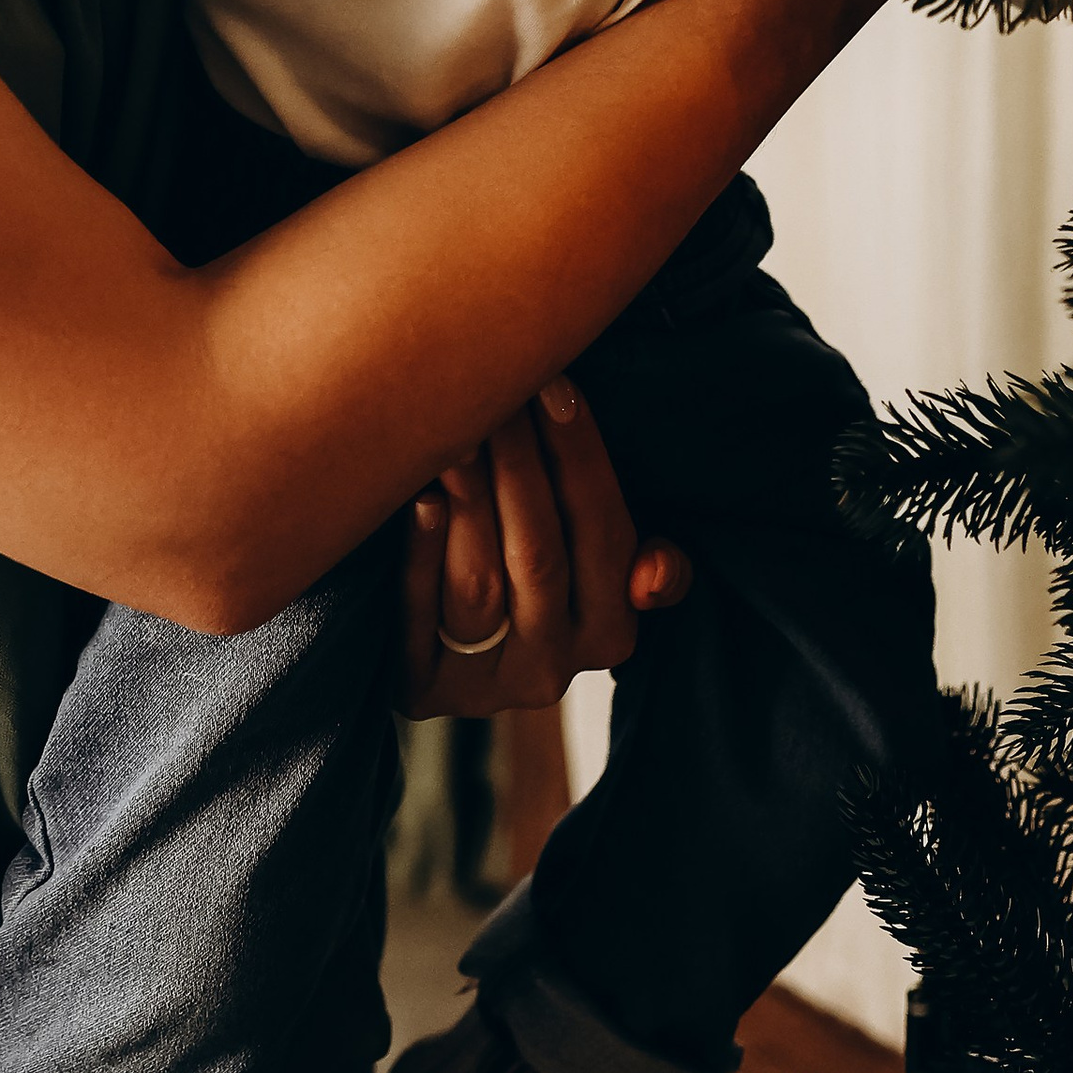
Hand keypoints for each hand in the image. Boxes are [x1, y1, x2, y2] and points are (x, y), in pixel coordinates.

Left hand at [400, 376, 692, 718]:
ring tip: (457, 431)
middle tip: (497, 391)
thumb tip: (654, 576)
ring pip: (479, 585)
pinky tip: (418, 498)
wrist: (448, 653)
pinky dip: (421, 553)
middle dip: (519, 464)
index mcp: (611, 633)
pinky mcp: (420, 689)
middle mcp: (552, 670)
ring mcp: (482, 687)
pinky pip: (418, 616)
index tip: (556, 383)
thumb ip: (647, 560)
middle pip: (540, 556)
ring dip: (470, 501)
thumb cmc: (535, 565)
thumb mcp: (600, 565)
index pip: (605, 536)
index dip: (581, 457)